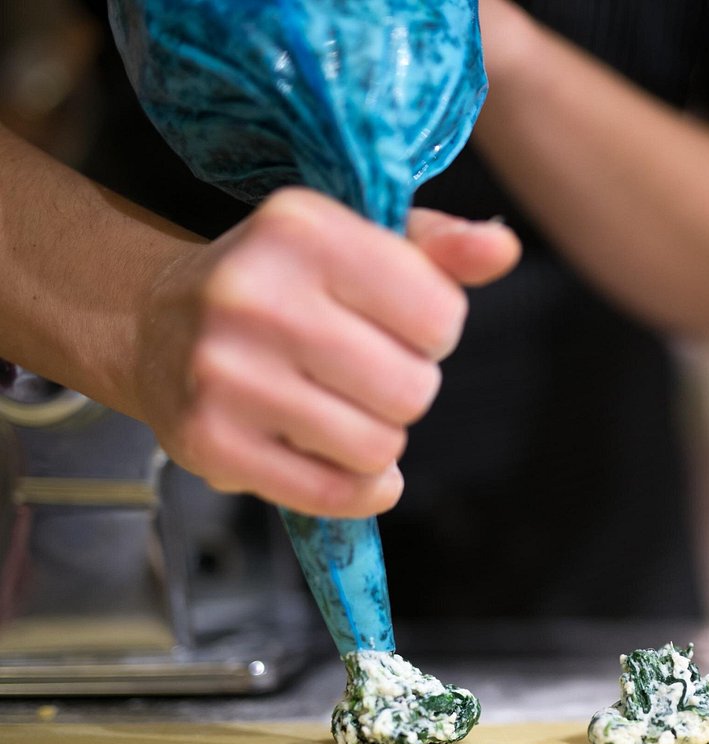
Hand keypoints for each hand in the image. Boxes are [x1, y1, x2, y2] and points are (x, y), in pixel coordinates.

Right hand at [133, 188, 518, 516]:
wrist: (154, 325)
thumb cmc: (282, 284)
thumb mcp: (357, 244)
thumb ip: (438, 249)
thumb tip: (501, 247)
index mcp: (302, 230)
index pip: (440, 315)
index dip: (433, 331)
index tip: (393, 324)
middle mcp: (256, 296)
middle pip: (414, 389)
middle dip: (406, 389)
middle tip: (362, 372)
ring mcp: (225, 373)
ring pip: (379, 447)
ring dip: (377, 440)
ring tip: (336, 407)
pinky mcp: (210, 443)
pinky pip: (334, 494)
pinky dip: (354, 487)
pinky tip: (330, 455)